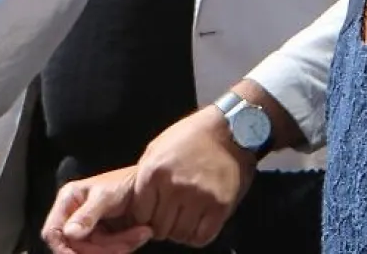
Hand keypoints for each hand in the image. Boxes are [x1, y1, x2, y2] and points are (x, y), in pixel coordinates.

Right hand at [43, 167, 152, 253]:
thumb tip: (69, 234)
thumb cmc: (124, 182)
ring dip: (117, 247)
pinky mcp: (102, 237)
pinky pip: (106, 251)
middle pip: (75, 247)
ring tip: (141, 233)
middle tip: (126, 244)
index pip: (52, 231)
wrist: (149, 186)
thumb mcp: (105, 196)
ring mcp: (88, 228)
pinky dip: (123, 246)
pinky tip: (139, 234)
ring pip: (93, 251)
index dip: (62, 248)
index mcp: (68, 200)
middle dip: (101, 249)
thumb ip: (87, 215)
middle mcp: (74, 215)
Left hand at [129, 106, 254, 246]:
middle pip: (159, 229)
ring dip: (180, 232)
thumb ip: (144, 175)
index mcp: (154, 172)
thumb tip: (137, 205)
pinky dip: (197, 236)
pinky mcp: (219, 206)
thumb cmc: (191, 136)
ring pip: (180, 235)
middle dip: (162, 226)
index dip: (144, 218)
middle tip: (169, 218)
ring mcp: (198, 197)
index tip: (152, 214)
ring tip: (184, 219)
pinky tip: (197, 224)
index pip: (140, 215)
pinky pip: (202, 237)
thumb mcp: (157, 147)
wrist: (229, 130)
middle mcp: (174, 186)